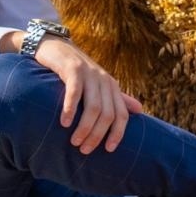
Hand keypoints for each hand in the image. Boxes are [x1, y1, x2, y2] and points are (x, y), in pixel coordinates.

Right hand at [32, 37, 131, 153]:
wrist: (55, 46)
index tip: (109, 150)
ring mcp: (89, 74)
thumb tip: (140, 110)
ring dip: (84, 128)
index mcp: (112, 87)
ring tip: (74, 142)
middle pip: (107, 115)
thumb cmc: (76, 71)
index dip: (118, 133)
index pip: (122, 115)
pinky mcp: (73, 69)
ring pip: (94, 107)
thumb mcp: (98, 85)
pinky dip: (70, 109)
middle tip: (84, 150)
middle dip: (97, 135)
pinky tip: (64, 123)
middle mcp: (104, 80)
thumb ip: (118, 98)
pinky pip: (75, 92)